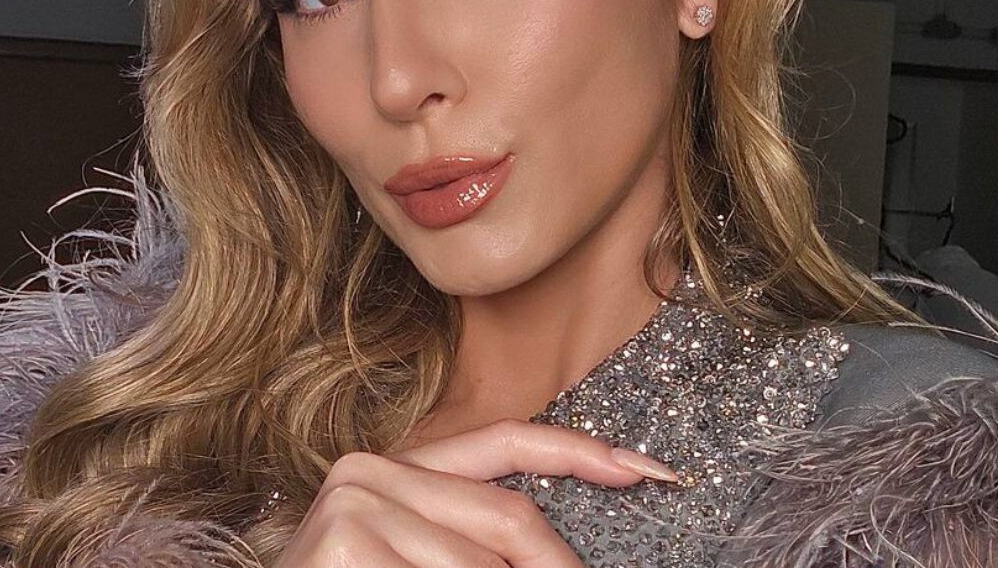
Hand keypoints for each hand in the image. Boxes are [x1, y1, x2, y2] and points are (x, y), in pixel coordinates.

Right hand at [274, 416, 677, 565]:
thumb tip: (555, 558)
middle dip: (557, 567)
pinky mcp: (346, 540)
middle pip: (510, 519)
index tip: (651, 471)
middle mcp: (367, 468)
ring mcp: (353, 501)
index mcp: (390, 470)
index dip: (582, 452)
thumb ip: (472, 545)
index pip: (505, 443)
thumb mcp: (415, 563)